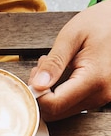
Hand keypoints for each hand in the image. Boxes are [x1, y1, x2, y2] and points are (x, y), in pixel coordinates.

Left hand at [29, 1, 110, 119]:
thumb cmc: (100, 22)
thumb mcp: (72, 36)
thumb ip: (54, 62)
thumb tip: (38, 84)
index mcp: (94, 79)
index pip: (55, 104)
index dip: (37, 95)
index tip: (33, 77)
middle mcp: (100, 94)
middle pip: (57, 112)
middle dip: (41, 95)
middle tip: (40, 69)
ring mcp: (101, 98)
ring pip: (63, 111)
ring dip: (50, 94)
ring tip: (52, 68)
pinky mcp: (99, 97)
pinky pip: (72, 104)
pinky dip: (60, 94)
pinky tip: (61, 75)